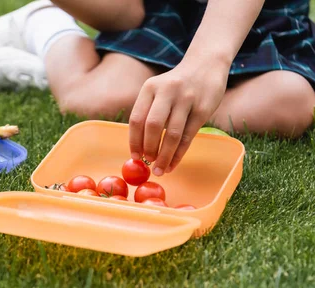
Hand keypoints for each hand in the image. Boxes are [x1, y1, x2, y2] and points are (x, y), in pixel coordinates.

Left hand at [128, 60, 228, 175]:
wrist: (206, 65)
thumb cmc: (175, 86)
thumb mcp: (157, 91)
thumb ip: (148, 113)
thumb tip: (139, 148)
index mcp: (150, 88)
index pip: (137, 119)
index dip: (134, 141)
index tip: (134, 157)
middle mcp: (167, 91)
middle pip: (153, 127)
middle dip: (149, 149)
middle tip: (148, 163)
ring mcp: (186, 99)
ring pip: (172, 134)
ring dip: (164, 156)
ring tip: (160, 169)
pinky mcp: (203, 109)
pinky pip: (188, 136)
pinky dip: (179, 154)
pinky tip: (173, 163)